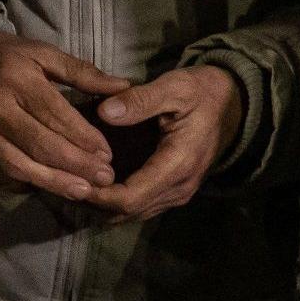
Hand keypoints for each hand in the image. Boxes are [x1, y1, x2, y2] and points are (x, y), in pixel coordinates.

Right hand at [0, 30, 128, 199]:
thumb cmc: (5, 56)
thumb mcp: (42, 52)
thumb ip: (82, 71)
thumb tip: (122, 87)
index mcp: (17, 80)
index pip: (55, 115)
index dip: (83, 137)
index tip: (107, 154)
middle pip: (38, 144)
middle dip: (74, 165)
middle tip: (103, 178)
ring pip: (16, 164)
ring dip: (51, 181)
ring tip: (81, 191)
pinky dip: (20, 184)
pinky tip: (45, 188)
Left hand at [83, 66, 242, 220]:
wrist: (236, 102)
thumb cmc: (204, 92)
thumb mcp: (175, 86)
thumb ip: (140, 100)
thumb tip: (103, 111)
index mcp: (178, 164)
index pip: (129, 198)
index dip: (96, 195)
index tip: (69, 178)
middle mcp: (180, 187)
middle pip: (126, 212)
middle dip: (93, 201)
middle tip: (63, 180)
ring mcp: (179, 193)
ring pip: (131, 214)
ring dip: (103, 205)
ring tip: (76, 182)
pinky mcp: (176, 191)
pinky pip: (141, 207)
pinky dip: (116, 202)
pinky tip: (98, 184)